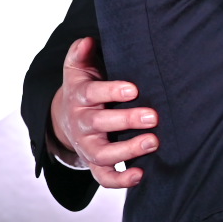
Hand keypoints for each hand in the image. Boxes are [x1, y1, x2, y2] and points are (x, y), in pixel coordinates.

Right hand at [50, 36, 158, 188]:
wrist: (68, 118)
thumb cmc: (84, 88)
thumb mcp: (78, 69)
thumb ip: (80, 54)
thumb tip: (86, 41)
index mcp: (79, 97)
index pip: (92, 93)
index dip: (111, 91)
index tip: (134, 89)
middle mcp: (82, 123)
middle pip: (99, 124)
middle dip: (126, 120)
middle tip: (153, 116)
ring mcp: (88, 146)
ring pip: (102, 154)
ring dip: (128, 150)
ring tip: (154, 142)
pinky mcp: (95, 164)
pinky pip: (104, 177)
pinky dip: (121, 180)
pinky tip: (141, 175)